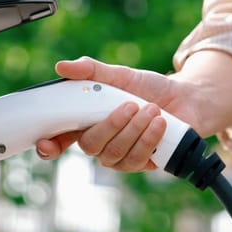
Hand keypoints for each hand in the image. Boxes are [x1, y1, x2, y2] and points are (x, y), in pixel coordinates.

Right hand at [34, 56, 202, 171]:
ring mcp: (120, 157)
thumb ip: (93, 71)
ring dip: (134, 130)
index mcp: (88, 122)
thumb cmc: (150, 88)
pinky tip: (160, 123)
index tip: (46, 145)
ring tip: (152, 109)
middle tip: (131, 104)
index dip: (49, 146)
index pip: (60, 139)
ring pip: (115, 153)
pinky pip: (136, 159)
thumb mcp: (122, 75)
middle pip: (90, 146)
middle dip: (111, 125)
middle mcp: (101, 143)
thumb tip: (63, 67)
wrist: (186, 99)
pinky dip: (148, 138)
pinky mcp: (141, 164)